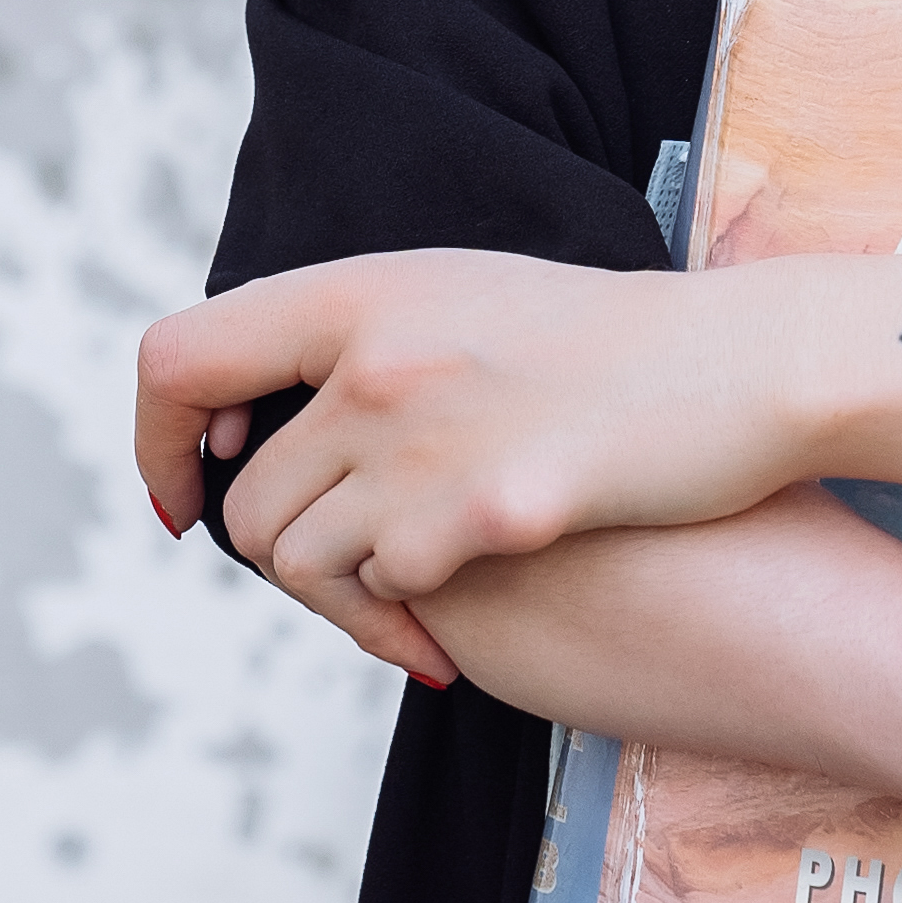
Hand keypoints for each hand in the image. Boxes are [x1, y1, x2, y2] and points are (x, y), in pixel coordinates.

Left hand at [132, 251, 845, 678]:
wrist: (740, 364)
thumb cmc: (606, 345)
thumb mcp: (460, 297)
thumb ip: (356, 343)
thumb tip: (244, 419)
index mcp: (361, 292)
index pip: (176, 359)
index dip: (161, 440)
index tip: (189, 488)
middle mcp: (374, 358)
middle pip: (244, 501)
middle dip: (284, 554)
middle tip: (356, 572)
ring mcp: (425, 437)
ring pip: (302, 560)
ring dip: (351, 588)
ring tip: (426, 584)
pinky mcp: (483, 514)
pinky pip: (390, 591)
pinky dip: (414, 610)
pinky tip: (477, 600)